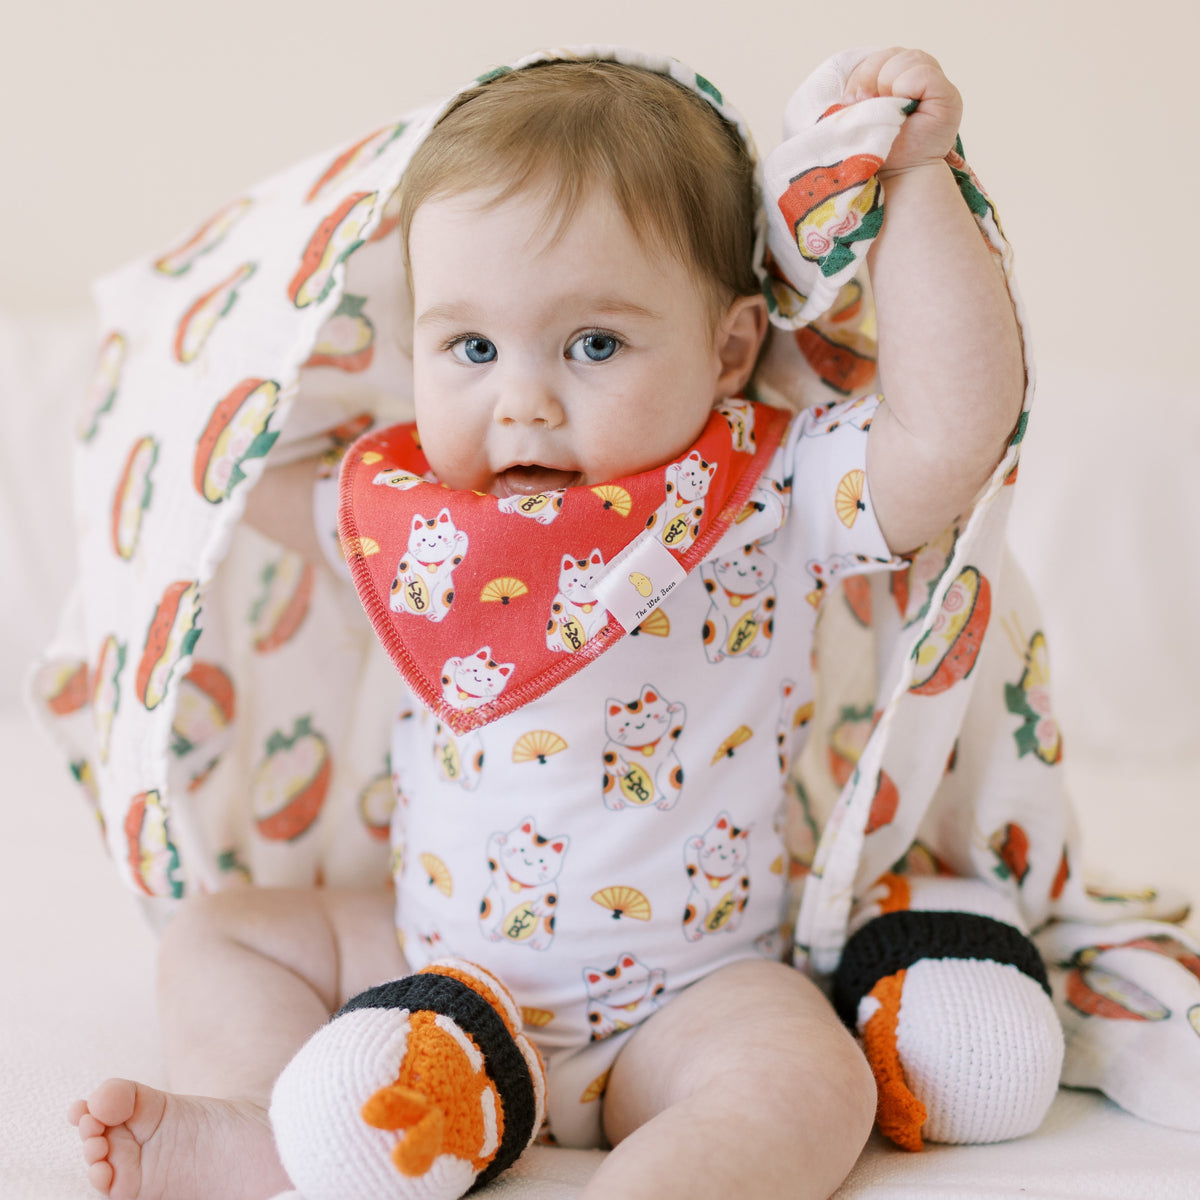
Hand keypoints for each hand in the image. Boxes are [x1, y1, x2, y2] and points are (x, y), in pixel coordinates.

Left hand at [843, 48, 961, 171]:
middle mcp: (918, 76)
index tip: (853, 103)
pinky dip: (907, 87)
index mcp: (895, 79)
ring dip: (888, 83)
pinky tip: (906, 107)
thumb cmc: (876, 150)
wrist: (896, 179)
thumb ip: (859, 91)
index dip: (861, 75)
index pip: (878, 56)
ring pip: (907, 58)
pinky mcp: (948, 95)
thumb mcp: (860, 115)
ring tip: (888, 112)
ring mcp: (935, 84)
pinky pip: (923, 73)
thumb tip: (853, 86)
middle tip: (867, 105)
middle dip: (871, 77)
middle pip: (891, 53)